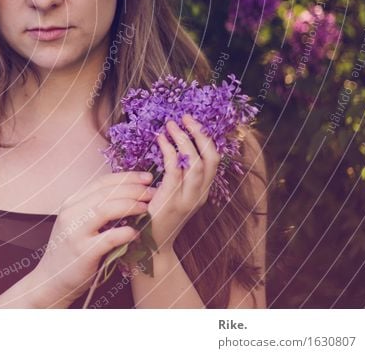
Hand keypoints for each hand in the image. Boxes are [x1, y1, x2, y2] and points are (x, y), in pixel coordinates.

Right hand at [31, 171, 155, 305]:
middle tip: (153, 191)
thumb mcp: (78, 224)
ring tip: (147, 207)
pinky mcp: (83, 252)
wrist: (51, 279)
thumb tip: (127, 196)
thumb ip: (95, 209)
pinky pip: (108, 238)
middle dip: (133, 189)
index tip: (146, 178)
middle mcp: (71, 213)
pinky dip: (125, 233)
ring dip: (129, 205)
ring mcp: (75, 233)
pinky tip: (137, 233)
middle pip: (105, 193)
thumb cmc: (70, 251)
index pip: (101, 182)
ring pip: (104, 209)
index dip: (126, 177)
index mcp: (71, 203)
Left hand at [146, 113, 220, 251]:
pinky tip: (159, 139)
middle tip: (185, 116)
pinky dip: (169, 151)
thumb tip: (172, 147)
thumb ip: (177, 176)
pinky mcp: (172, 201)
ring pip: (196, 163)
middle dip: (200, 134)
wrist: (150, 247)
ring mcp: (188, 199)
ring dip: (184, 139)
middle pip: (212, 159)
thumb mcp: (172, 195)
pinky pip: (175, 170)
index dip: (206, 139)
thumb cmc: (156, 217)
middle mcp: (200, 195)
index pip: (214, 161)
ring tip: (170, 124)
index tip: (193, 122)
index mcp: (202, 192)